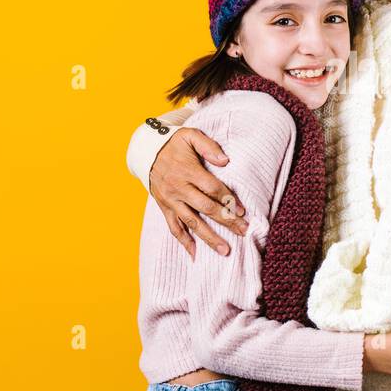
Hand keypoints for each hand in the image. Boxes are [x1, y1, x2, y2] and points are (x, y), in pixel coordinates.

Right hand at [150, 127, 247, 258]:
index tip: (242, 210)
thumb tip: (225, 161)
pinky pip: (173, 227)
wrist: (146, 151)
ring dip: (209, 238)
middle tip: (244, 231)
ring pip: (192, 222)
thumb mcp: (190, 136)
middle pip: (206, 209)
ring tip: (225, 250)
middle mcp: (178, 189)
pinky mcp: (164, 207)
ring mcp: (171, 200)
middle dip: (226, 221)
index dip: (228, 200)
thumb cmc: (173, 143)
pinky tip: (195, 254)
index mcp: (187, 171)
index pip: (212, 189)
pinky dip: (184, 241)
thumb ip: (208, 146)